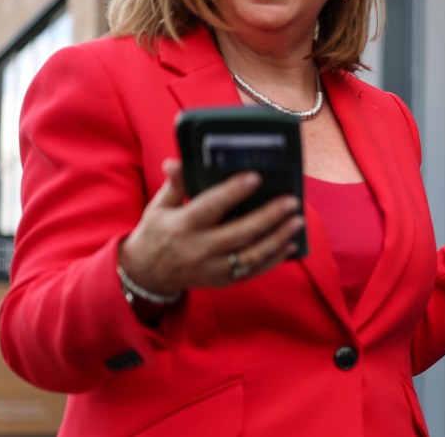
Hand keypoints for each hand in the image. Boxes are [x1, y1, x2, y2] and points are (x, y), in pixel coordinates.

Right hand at [118, 159, 303, 296]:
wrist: (146, 275)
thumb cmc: (156, 233)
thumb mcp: (159, 207)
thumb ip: (175, 185)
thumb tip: (175, 162)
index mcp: (182, 225)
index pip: (211, 206)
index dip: (233, 192)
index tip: (256, 177)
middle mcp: (198, 248)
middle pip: (240, 232)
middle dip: (269, 216)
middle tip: (292, 201)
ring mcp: (211, 268)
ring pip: (251, 255)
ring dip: (278, 238)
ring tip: (298, 221)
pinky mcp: (221, 281)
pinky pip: (252, 272)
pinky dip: (273, 259)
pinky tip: (290, 245)